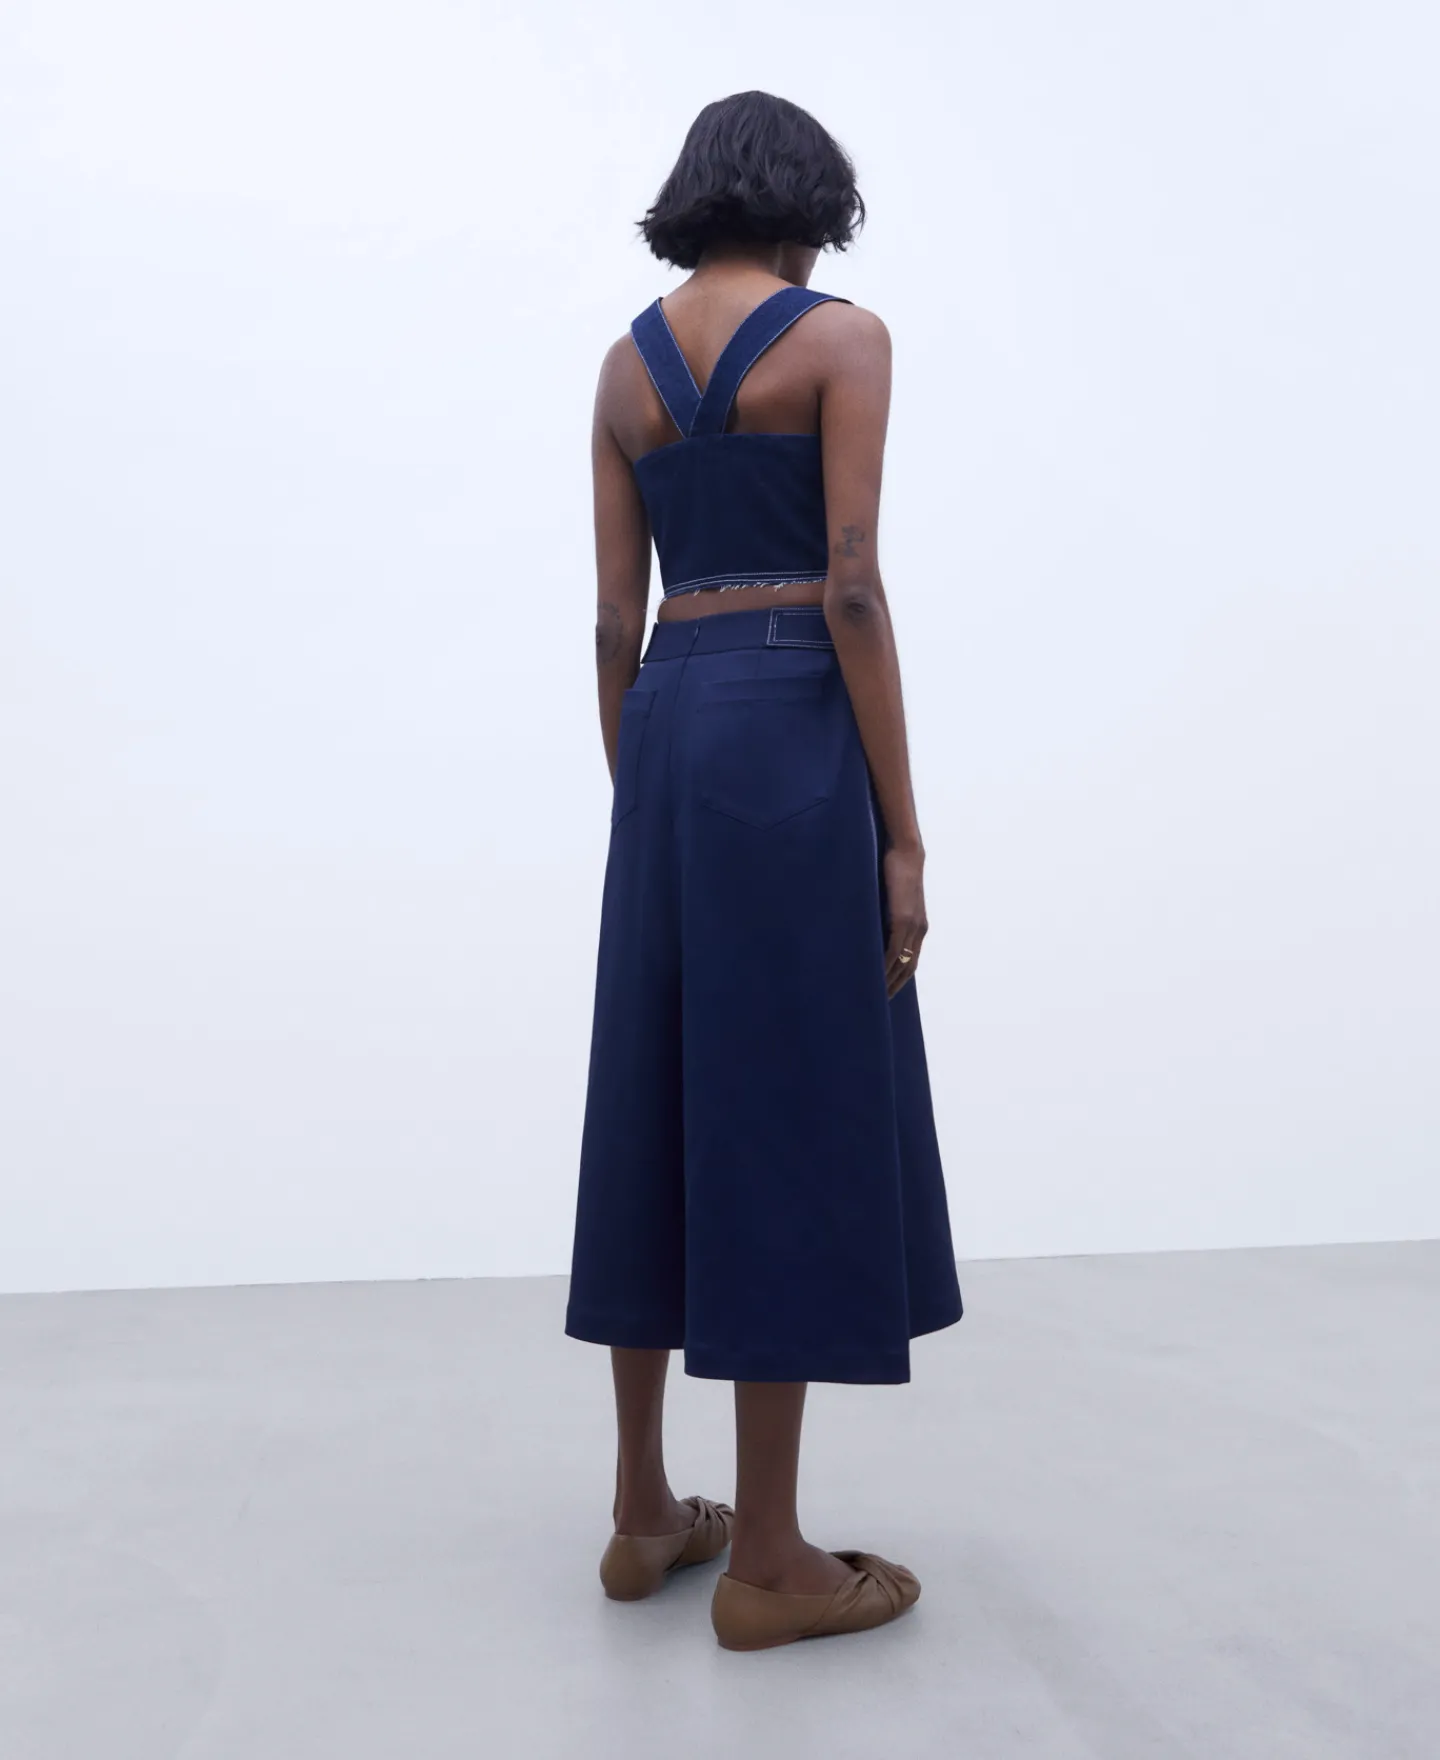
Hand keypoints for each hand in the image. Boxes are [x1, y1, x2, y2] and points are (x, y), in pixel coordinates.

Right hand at [883, 844, 927, 997]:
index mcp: (918, 927)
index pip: (910, 960)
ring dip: (889, 980)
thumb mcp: (892, 898)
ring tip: (875, 994)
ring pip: (902, 962)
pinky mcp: (902, 919)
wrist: (906, 852)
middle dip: (895, 985)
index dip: (901, 978)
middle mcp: (919, 930)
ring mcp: (912, 925)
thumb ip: (886, 914)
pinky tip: (876, 975)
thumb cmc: (895, 871)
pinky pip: (894, 949)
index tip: (888, 992)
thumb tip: (870, 925)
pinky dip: (886, 965)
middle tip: (880, 1002)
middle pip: (909, 967)